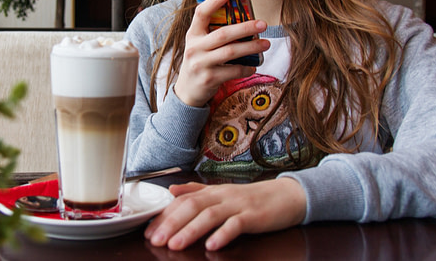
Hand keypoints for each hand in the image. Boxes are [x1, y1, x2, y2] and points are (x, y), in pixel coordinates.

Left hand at [144, 178, 306, 250]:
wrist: (287, 196)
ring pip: (210, 216)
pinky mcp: (254, 216)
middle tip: (156, 239)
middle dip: (171, 224)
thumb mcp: (222, 192)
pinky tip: (212, 245)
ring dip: (191, 231)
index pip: (183, 201)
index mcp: (212, 192)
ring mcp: (238, 206)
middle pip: (192, 207)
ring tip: (175, 245)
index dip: (164, 215)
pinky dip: (223, 235)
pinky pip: (237, 225)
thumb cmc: (252, 198)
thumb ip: (196, 191)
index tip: (148, 229)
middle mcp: (222, 196)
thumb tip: (171, 190)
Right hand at [174, 0, 268, 106]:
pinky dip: (246, 68)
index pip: (201, 13)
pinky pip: (233, 71)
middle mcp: (194, 48)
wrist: (187, 91)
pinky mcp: (209, 79)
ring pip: (231, 52)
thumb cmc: (200, 61)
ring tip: (266, 44)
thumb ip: (213, 32)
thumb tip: (242, 17)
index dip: (214, 1)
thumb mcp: (200, 44)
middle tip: (263, 23)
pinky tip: (253, 67)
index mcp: (192, 34)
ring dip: (251, 47)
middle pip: (223, 34)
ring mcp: (201, 64)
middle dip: (245, 27)